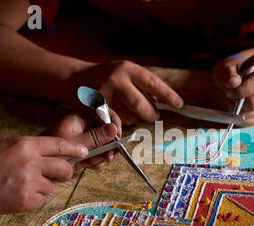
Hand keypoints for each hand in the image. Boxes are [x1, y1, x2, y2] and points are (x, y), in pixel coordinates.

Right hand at [0, 136, 87, 214]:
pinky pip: (42, 199)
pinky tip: (18, 194)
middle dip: (64, 172)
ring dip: (42, 186)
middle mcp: (32, 162)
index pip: (60, 144)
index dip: (75, 148)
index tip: (84, 151)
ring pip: (52, 186)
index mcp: (26, 145)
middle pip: (65, 168)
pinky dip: (34, 198)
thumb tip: (53, 155)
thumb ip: (31, 149)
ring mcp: (30, 182)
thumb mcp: (7, 146)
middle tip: (59, 174)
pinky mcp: (28, 200)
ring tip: (22, 184)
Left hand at [44, 113, 120, 169]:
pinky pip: (97, 154)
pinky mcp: (83, 150)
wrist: (38, 166)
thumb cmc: (51, 151)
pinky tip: (87, 166)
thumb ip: (95, 137)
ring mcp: (84, 138)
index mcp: (81, 117)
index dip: (113, 124)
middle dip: (108, 146)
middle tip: (108, 157)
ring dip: (102, 156)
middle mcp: (85, 126)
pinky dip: (95, 161)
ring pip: (103, 145)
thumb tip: (113, 129)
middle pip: (107, 132)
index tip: (117, 136)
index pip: (105, 113)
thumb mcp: (75, 144)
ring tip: (93, 163)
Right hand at [67, 61, 183, 124]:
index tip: (179, 104)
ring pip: (128, 116)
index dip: (167, 95)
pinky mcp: (94, 109)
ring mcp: (104, 94)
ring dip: (133, 119)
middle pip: (141, 105)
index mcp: (128, 69)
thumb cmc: (107, 78)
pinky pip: (114, 124)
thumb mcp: (125, 73)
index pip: (153, 82)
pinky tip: (117, 122)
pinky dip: (119, 126)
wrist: (74, 78)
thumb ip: (142, 85)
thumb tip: (163, 102)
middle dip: (150, 114)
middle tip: (154, 116)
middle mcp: (116, 79)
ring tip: (126, 111)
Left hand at [213, 54, 253, 125]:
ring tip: (233, 100)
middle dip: (239, 102)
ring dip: (238, 110)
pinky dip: (239, 117)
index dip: (242, 90)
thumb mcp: (226, 68)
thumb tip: (234, 82)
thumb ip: (228, 73)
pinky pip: (249, 122)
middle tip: (230, 96)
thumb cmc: (232, 72)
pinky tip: (235, 107)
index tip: (229, 90)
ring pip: (252, 114)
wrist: (235, 78)